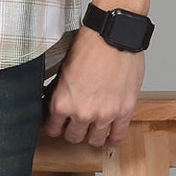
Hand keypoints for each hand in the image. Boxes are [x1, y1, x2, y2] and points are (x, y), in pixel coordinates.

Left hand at [41, 26, 146, 147]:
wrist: (113, 35)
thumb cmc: (89, 45)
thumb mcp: (62, 69)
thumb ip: (58, 90)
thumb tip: (51, 99)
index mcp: (63, 103)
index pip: (53, 129)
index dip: (54, 126)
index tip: (57, 124)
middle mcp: (82, 113)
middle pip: (73, 137)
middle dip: (72, 130)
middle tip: (74, 124)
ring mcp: (105, 115)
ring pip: (94, 140)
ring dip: (92, 135)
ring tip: (92, 128)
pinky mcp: (124, 111)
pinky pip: (118, 136)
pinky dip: (112, 140)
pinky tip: (109, 139)